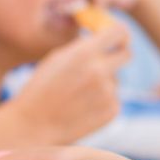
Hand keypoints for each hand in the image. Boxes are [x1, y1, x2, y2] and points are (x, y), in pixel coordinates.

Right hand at [12, 25, 129, 142]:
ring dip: (102, 83)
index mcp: (83, 54)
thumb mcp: (55, 60)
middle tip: (109, 60)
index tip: (116, 37)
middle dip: (119, 54)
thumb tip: (101, 41)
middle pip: (127, 54)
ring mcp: (108, 93)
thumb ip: (81, 49)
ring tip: (77, 96)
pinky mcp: (112, 111)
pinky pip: (113, 98)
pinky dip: (101, 101)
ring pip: (115, 80)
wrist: (33, 126)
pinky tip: (81, 109)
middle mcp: (99, 71)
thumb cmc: (39, 90)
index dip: (119, 33)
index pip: (119, 32)